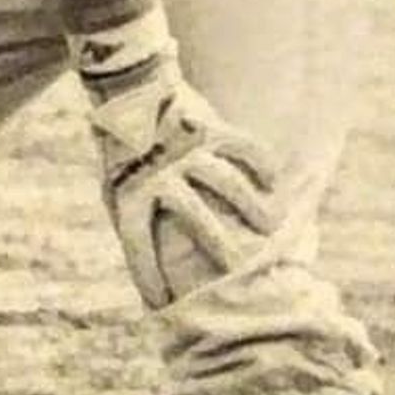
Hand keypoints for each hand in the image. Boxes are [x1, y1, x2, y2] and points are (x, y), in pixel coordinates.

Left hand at [81, 28, 281, 309]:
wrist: (129, 91)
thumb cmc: (125, 153)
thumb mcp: (118, 188)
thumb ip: (137, 224)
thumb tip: (152, 272)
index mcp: (129, 190)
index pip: (137, 240)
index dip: (148, 273)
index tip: (162, 303)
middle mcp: (158, 171)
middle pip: (193, 213)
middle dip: (217, 243)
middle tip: (237, 269)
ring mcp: (185, 148)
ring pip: (227, 180)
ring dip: (253, 206)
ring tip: (271, 228)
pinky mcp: (209, 125)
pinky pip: (243, 147)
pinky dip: (263, 165)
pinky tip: (277, 183)